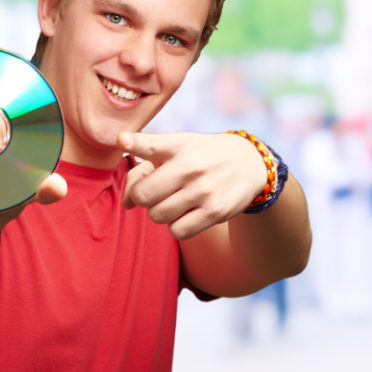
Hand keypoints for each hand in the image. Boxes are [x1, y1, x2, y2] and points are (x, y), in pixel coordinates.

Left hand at [119, 131, 267, 239]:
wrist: (249, 164)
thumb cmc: (199, 157)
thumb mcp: (175, 150)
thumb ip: (141, 170)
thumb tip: (125, 204)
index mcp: (178, 145)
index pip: (151, 144)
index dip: (133, 143)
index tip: (122, 140)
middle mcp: (191, 166)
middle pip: (142, 195)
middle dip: (141, 197)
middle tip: (154, 192)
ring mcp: (204, 190)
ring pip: (157, 216)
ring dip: (158, 212)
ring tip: (172, 201)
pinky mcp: (216, 211)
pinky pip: (178, 231)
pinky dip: (176, 226)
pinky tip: (185, 213)